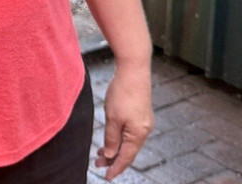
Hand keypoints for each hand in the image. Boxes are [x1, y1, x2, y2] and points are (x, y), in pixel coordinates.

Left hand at [97, 61, 152, 179]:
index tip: (106, 177)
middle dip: (113, 159)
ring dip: (115, 147)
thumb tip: (110, 154)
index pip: (126, 158)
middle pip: (128, 151)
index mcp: (138, 134)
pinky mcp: (141, 114)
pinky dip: (120, 138)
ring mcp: (144, 122)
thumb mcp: (112, 118)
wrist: (133, 69)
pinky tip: (112, 137)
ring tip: (100, 153)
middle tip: (97, 164)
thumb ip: (111, 138)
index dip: (115, 168)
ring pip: (129, 142)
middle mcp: (144, 130)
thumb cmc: (123, 92)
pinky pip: (131, 132)